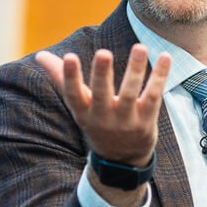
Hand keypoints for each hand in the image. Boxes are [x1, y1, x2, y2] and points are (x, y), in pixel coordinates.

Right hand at [36, 45, 170, 205]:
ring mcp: (126, 120)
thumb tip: (40, 56)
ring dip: (136, 69)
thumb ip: (61, 78)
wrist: (123, 160)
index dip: (70, 77)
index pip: (73, 95)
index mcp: (84, 112)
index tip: (69, 57)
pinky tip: (166, 57)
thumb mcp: (79, 106)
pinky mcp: (146, 119)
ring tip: (140, 47)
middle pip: (102, 94)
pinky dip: (160, 76)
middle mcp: (104, 117)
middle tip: (104, 52)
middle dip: (102, 74)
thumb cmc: (98, 122)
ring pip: (131, 93)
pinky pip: (154, 95)